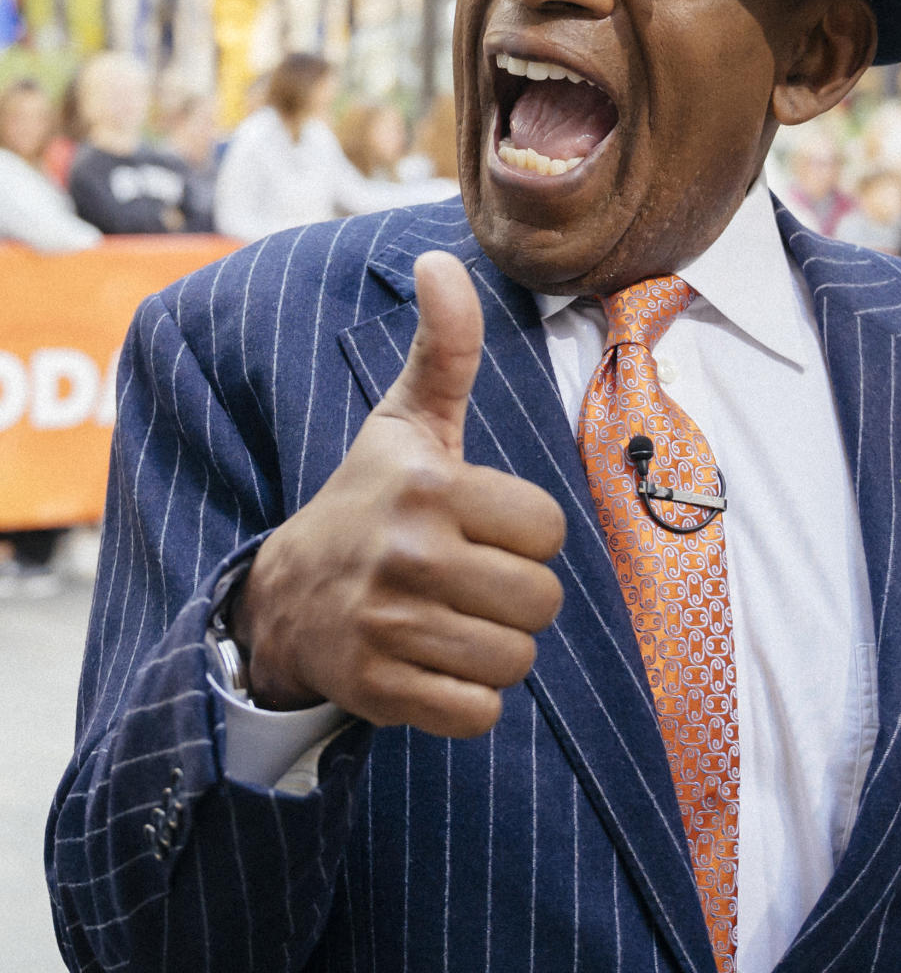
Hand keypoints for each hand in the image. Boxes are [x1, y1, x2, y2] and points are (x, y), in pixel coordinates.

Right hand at [235, 251, 565, 734]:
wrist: (282, 597)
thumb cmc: (368, 502)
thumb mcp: (405, 423)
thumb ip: (444, 348)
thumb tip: (441, 258)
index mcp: (429, 488)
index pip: (547, 529)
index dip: (524, 534)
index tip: (479, 528)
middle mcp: (407, 556)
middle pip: (541, 602)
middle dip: (516, 598)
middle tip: (469, 583)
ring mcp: (388, 628)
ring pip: (515, 662)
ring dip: (494, 649)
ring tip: (450, 621)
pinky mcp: (377, 692)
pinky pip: (477, 714)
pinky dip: (466, 700)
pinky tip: (433, 667)